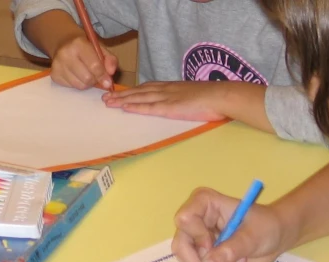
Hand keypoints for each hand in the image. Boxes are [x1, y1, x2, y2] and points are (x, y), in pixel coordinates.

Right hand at [50, 33, 116, 89]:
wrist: (63, 42)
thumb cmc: (85, 47)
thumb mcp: (100, 48)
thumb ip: (110, 60)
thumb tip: (111, 73)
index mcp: (79, 44)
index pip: (94, 66)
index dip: (103, 76)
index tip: (108, 82)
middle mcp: (65, 54)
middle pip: (87, 78)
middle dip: (95, 80)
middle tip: (95, 75)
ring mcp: (57, 65)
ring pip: (79, 85)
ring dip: (86, 83)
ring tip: (86, 73)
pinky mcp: (54, 75)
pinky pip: (71, 87)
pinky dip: (77, 83)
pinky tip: (76, 74)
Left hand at [102, 81, 227, 120]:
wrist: (222, 96)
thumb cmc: (214, 99)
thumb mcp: (196, 97)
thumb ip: (187, 100)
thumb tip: (184, 106)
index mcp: (174, 87)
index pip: (150, 87)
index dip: (135, 90)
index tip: (122, 92)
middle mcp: (167, 89)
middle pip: (140, 90)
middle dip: (122, 94)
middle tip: (106, 97)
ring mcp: (168, 98)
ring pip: (140, 97)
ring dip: (123, 100)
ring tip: (108, 103)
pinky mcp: (170, 107)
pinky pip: (148, 107)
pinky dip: (135, 106)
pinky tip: (124, 108)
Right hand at [172, 187, 295, 261]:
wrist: (277, 236)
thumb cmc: (267, 226)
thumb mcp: (252, 237)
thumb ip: (230, 251)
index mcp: (206, 203)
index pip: (185, 219)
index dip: (197, 237)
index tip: (213, 247)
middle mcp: (197, 218)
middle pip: (181, 242)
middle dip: (199, 261)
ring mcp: (198, 236)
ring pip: (186, 258)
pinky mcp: (204, 251)